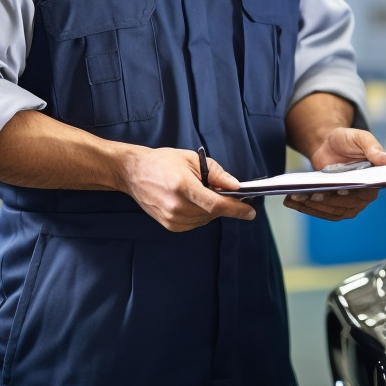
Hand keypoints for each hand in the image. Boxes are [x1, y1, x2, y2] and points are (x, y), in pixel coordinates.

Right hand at [119, 147, 256, 231]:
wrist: (134, 173)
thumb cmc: (162, 162)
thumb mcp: (192, 159)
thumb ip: (216, 173)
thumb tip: (235, 186)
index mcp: (183, 186)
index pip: (216, 205)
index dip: (236, 210)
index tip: (250, 212)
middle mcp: (177, 206)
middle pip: (213, 213)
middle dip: (225, 205)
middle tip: (229, 193)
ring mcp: (172, 219)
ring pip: (205, 220)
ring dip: (212, 209)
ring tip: (204, 192)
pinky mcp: (170, 225)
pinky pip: (195, 223)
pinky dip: (201, 214)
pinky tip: (195, 201)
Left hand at [283, 127, 385, 220]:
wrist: (329, 143)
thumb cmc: (346, 139)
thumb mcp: (360, 137)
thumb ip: (372, 147)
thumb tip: (384, 160)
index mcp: (373, 180)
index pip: (365, 191)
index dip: (352, 193)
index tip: (340, 190)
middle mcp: (363, 195)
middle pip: (346, 205)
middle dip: (328, 201)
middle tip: (313, 194)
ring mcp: (348, 203)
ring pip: (332, 211)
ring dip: (314, 207)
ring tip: (297, 198)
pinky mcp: (333, 204)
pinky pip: (322, 211)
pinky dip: (307, 208)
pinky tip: (293, 202)